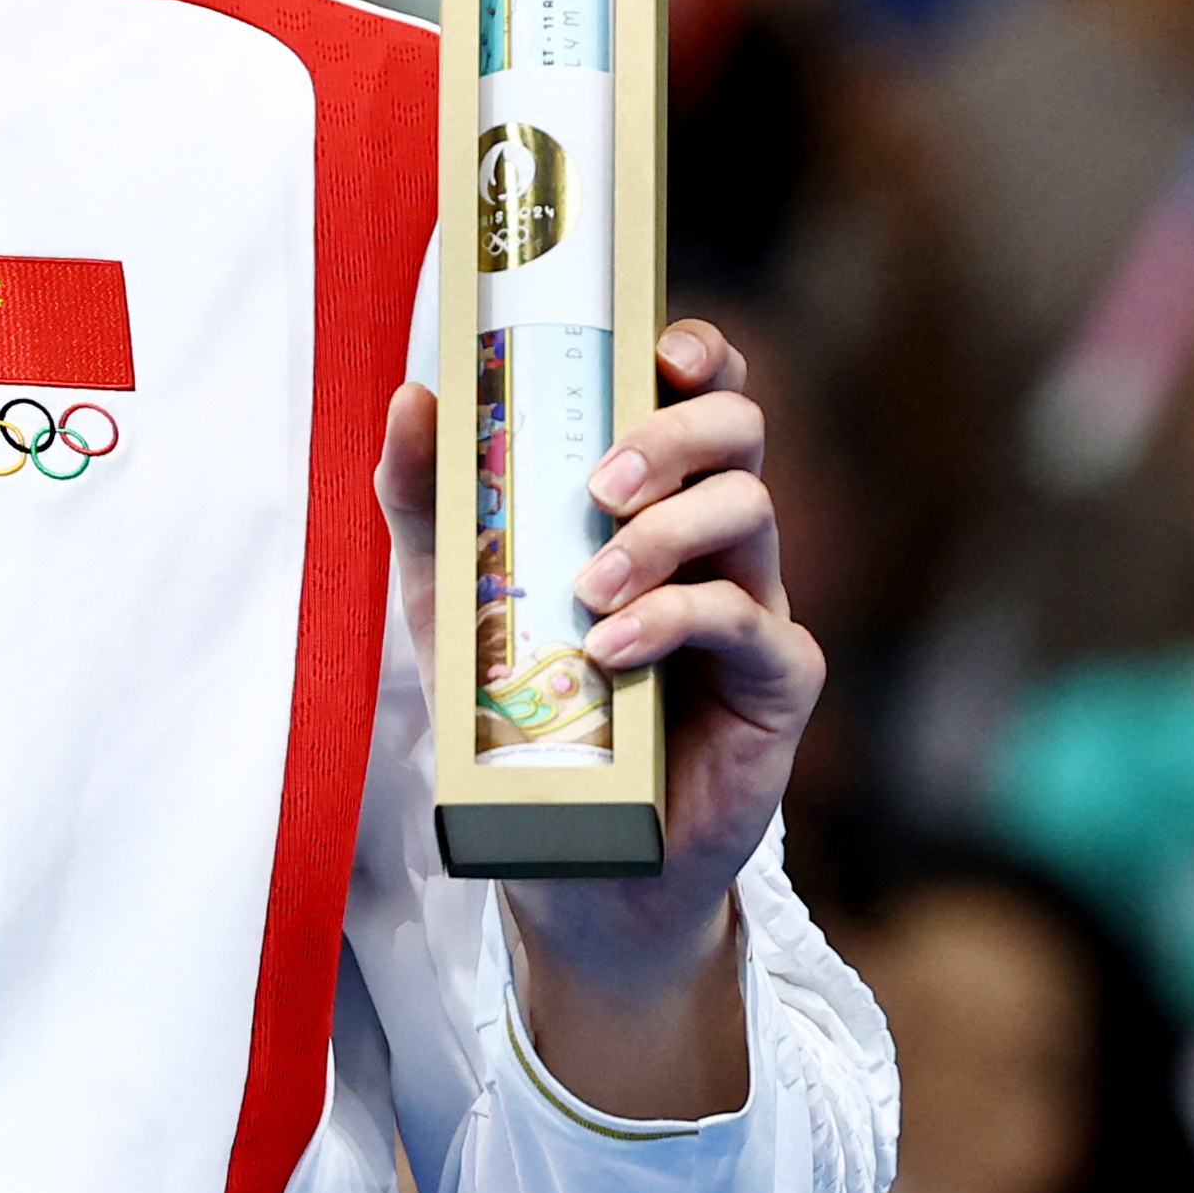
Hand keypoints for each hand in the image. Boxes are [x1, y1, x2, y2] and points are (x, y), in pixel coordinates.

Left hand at [382, 319, 823, 1119]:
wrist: (567, 844)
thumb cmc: (518, 701)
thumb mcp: (450, 593)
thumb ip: (429, 498)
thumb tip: (416, 397)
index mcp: (653, 494)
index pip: (698, 393)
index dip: (698, 353)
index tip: (659, 348)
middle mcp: (716, 536)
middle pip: (738, 434)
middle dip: (673, 436)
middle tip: (598, 484)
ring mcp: (756, 603)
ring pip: (750, 513)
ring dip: (665, 534)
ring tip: (589, 587)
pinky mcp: (777, 678)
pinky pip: (746, 620)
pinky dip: (674, 621)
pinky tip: (613, 649)